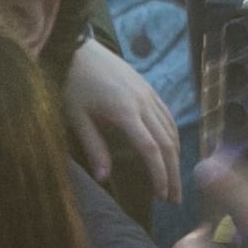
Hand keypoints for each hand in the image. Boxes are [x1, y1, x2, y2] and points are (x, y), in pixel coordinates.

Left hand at [60, 39, 181, 198]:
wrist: (76, 48)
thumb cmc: (71, 84)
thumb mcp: (77, 118)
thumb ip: (94, 147)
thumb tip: (104, 179)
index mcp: (125, 111)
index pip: (150, 148)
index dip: (159, 174)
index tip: (163, 196)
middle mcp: (143, 102)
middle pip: (167, 142)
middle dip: (173, 173)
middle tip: (175, 200)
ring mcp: (148, 93)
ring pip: (171, 129)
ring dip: (176, 157)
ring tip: (175, 181)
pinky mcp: (147, 88)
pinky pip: (167, 115)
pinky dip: (173, 136)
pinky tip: (172, 151)